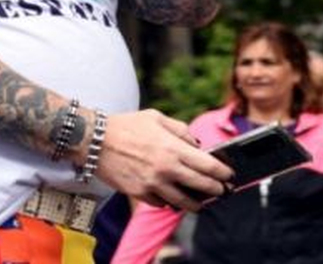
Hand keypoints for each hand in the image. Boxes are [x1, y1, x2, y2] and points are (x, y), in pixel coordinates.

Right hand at [92, 109, 231, 211]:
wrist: (94, 140)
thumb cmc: (125, 126)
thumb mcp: (156, 117)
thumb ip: (180, 130)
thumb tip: (196, 145)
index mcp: (173, 148)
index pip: (208, 165)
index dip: (223, 173)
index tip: (229, 175)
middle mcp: (166, 169)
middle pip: (202, 186)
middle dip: (216, 190)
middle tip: (222, 191)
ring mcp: (153, 184)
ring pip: (183, 202)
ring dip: (196, 204)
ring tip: (201, 204)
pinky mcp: (139, 193)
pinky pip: (161, 203)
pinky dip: (169, 202)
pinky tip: (172, 199)